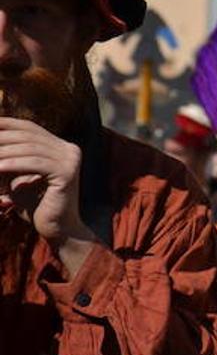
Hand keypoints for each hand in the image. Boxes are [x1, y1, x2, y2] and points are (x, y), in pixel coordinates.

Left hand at [0, 117, 96, 271]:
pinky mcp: (68, 173)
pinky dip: (13, 164)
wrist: (58, 230)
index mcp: (61, 147)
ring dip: (3, 152)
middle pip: (28, 136)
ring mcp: (71, 160)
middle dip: (1, 139)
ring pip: (30, 148)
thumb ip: (10, 159)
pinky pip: (35, 163)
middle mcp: (69, 150)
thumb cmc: (34, 206)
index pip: (29, 128)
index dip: (6, 124)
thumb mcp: (18, 176)